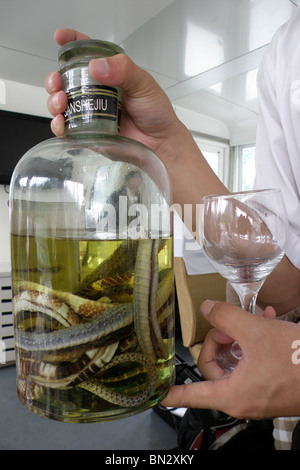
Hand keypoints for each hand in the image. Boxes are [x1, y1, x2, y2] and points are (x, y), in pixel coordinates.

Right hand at [45, 28, 181, 163]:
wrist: (160, 144)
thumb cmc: (155, 112)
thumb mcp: (143, 83)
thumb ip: (123, 70)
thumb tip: (97, 66)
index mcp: (108, 74)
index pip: (86, 54)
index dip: (71, 43)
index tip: (60, 38)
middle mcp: (96, 92)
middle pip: (65, 81)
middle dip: (54, 79)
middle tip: (57, 82)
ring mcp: (90, 113)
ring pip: (61, 105)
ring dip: (54, 102)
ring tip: (61, 103)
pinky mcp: (88, 134)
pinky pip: (67, 130)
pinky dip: (58, 126)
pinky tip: (62, 123)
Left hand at [162, 300, 299, 418]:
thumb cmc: (297, 361)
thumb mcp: (255, 332)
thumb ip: (226, 317)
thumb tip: (207, 309)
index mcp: (232, 394)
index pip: (193, 395)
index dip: (175, 393)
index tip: (160, 394)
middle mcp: (243, 398)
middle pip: (214, 368)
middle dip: (220, 340)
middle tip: (230, 324)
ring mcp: (258, 394)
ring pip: (235, 363)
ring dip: (241, 337)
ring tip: (254, 319)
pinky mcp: (271, 386)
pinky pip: (253, 364)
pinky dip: (255, 343)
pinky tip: (267, 321)